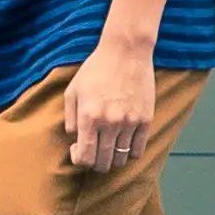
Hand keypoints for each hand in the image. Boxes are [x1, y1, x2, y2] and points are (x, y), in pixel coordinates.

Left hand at [64, 57, 162, 173]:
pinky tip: (123, 142)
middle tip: (94, 151)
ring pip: (121, 159)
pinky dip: (129, 152)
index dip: (79, 159)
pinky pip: (138, 150)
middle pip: (103, 163)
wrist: (126, 51)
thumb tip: (74, 139)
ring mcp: (129, 123)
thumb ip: (69, 118)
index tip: (78, 149)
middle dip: (95, 162)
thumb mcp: (72, 90)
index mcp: (88, 117)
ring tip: (108, 146)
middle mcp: (109, 123)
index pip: (84, 158)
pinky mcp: (145, 119)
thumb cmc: (96, 69)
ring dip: (112, 158)